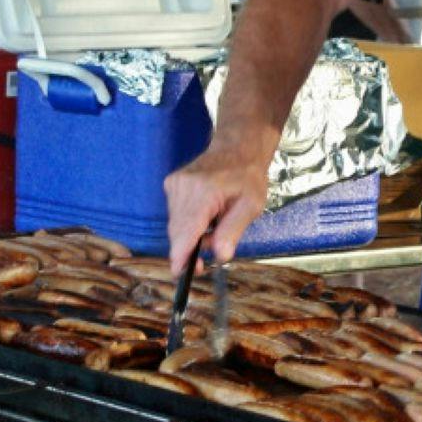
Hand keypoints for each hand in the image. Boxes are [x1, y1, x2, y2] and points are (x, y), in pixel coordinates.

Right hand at [164, 146, 269, 274]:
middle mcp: (182, 187)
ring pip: (175, 226)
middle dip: (190, 249)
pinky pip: (175, 215)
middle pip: (178, 232)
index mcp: (203, 192)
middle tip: (210, 255)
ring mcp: (174, 184)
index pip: (185, 231)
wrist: (237, 148)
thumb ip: (232, 231)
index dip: (180, 256)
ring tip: (214, 226)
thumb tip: (220, 256)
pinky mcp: (171, 184)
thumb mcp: (251, 205)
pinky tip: (205, 216)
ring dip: (191, 235)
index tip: (180, 274)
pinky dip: (188, 223)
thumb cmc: (247, 176)